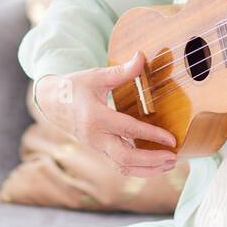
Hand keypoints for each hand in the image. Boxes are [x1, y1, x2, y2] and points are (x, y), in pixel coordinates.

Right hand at [34, 53, 179, 176]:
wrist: (53, 102)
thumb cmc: (76, 86)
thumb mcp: (97, 76)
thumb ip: (122, 71)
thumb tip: (142, 57)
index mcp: (95, 117)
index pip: (127, 130)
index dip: (152, 135)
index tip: (172, 139)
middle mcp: (95, 137)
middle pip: (125, 157)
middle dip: (151, 161)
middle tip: (173, 157)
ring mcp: (96, 146)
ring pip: (123, 167)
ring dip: (148, 169)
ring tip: (170, 163)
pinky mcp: (99, 151)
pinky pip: (120, 165)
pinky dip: (139, 168)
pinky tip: (155, 165)